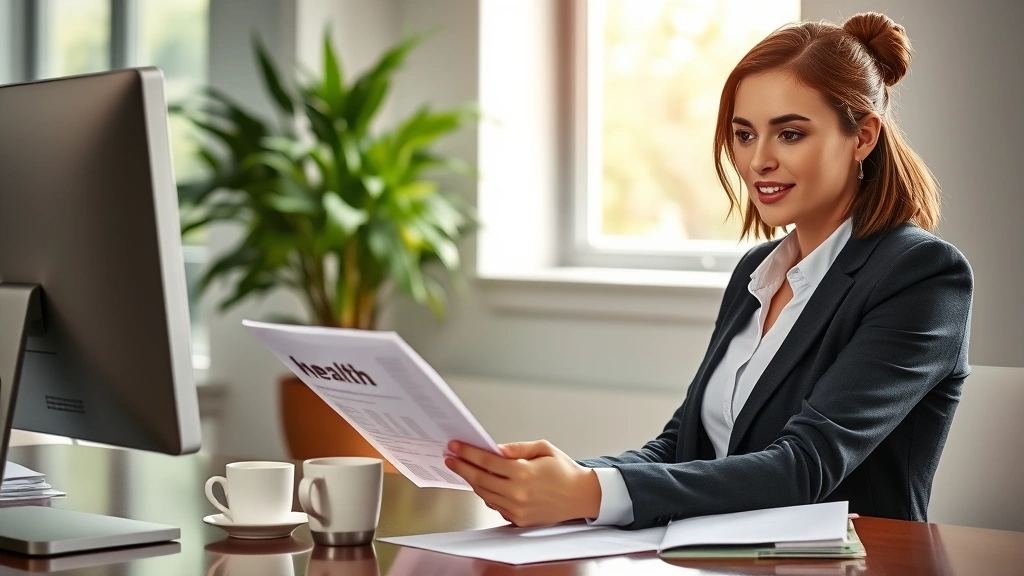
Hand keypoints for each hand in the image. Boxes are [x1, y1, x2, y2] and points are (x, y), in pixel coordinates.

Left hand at [444, 439, 601, 526]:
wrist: (581, 496)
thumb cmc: (564, 471)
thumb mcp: (544, 449)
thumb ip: (518, 448)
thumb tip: (496, 448)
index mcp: (524, 473)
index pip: (487, 462)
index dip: (468, 453)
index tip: (455, 447)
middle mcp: (518, 493)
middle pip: (480, 479)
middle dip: (462, 467)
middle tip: (450, 458)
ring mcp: (517, 509)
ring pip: (484, 494)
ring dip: (471, 480)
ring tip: (463, 468)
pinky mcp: (519, 520)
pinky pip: (495, 505)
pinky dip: (486, 493)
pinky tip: (482, 482)